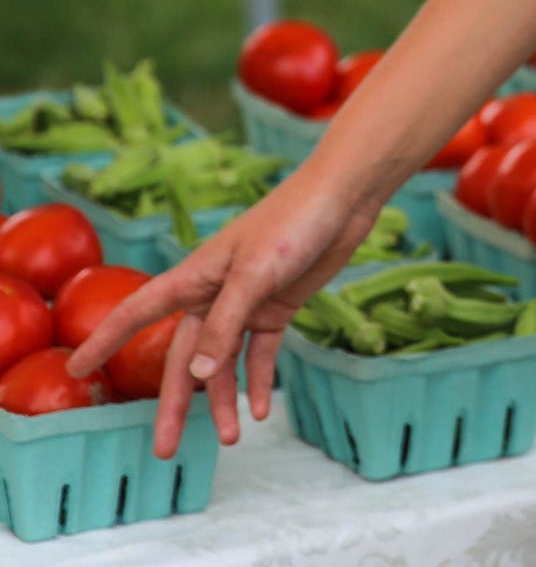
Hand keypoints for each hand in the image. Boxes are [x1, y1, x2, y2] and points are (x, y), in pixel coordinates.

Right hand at [65, 168, 380, 457]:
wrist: (342, 200)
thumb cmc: (292, 223)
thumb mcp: (254, 275)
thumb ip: (224, 325)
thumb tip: (197, 376)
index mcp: (194, 277)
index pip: (137, 313)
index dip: (105, 340)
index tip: (76, 368)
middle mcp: (214, 292)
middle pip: (185, 357)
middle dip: (175, 403)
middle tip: (164, 450)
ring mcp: (246, 301)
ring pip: (222, 361)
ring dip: (223, 399)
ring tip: (230, 438)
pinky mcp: (277, 305)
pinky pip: (259, 353)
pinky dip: (258, 379)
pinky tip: (260, 410)